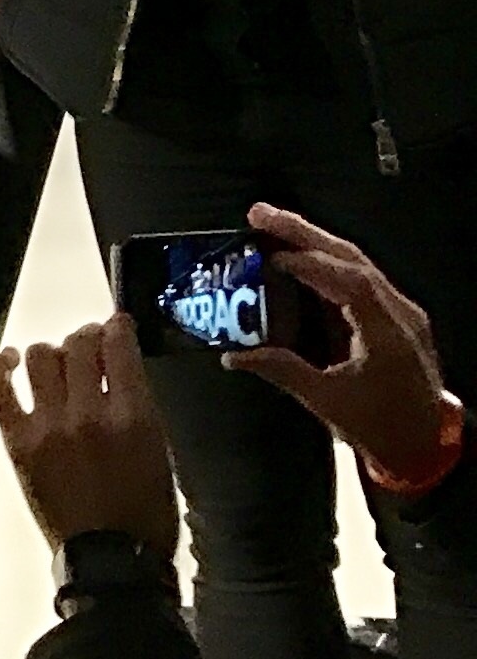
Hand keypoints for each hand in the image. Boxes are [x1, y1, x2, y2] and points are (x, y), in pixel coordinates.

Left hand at [0, 316, 178, 563]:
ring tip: (57, 361)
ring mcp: (48, 426)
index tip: (116, 326)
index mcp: (134, 417)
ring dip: (51, 351)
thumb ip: (139, 409)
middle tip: (89, 347)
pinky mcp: (18, 441)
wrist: (111, 560)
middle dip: (86, 338)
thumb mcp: (160, 455)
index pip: (118, 347)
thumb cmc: (146, 513)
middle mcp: (89, 413)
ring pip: (40, 356)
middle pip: (78, 346)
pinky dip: (1, 366)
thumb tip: (119, 372)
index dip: (116, 328)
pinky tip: (10, 360)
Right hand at [229, 202, 457, 485]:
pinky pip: (362, 276)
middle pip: (353, 259)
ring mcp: (402, 312)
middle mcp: (400, 314)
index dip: (309, 263)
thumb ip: (281, 370)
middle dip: (304, 232)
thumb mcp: (326, 401)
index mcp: (386, 334)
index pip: (351, 282)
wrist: (425, 445)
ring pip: (358, 262)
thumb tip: (233, 356)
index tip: (270, 256)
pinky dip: (328, 260)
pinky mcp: (398, 316)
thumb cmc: (378, 426)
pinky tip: (300, 255)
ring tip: (271, 224)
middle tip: (259, 214)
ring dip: (314, 240)